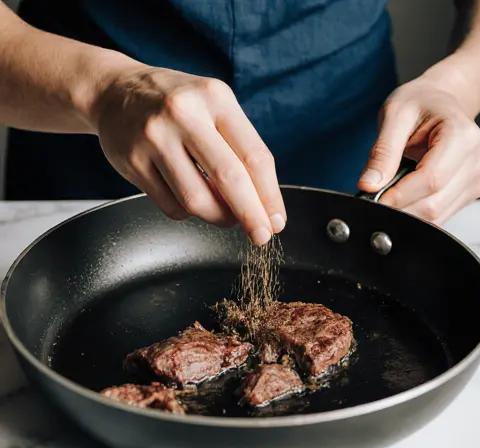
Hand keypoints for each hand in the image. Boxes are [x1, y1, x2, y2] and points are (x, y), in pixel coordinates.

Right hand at [86, 65, 284, 242]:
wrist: (114, 91)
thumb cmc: (179, 107)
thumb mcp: (215, 108)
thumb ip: (241, 151)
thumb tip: (265, 210)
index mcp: (214, 98)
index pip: (254, 157)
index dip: (270, 196)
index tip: (277, 221)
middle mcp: (182, 113)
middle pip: (229, 179)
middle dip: (251, 216)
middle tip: (262, 237)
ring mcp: (154, 137)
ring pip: (198, 200)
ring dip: (218, 217)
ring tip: (222, 213)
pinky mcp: (133, 161)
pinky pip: (172, 207)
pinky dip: (188, 212)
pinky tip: (187, 195)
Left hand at [358, 75, 479, 222]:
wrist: (443, 101)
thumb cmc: (422, 103)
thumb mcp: (395, 114)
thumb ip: (383, 152)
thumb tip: (369, 185)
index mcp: (462, 136)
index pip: (431, 179)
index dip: (401, 196)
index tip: (376, 201)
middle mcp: (475, 161)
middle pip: (435, 203)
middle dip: (401, 209)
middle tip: (376, 202)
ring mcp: (476, 180)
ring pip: (438, 216)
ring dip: (408, 214)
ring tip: (391, 196)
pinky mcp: (471, 193)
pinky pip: (441, 215)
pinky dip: (419, 213)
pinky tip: (408, 197)